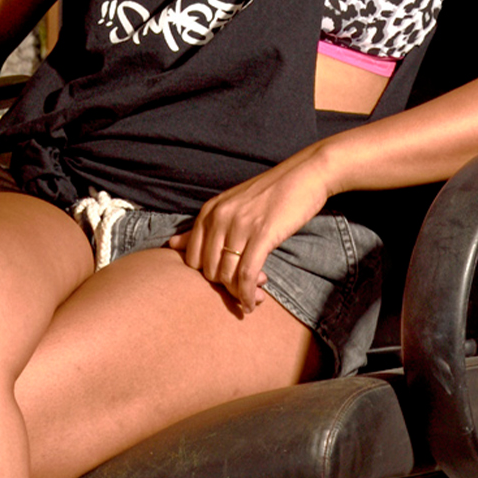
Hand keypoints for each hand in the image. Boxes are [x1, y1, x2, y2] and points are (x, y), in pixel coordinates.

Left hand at [166, 150, 333, 315]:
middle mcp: (219, 217)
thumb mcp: (230, 205)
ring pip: (227, 275)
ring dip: (238, 294)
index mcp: (209, 211)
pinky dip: (248, 294)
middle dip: (225, 288)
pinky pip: (247, 274)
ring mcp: (240, 225)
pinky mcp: (262, 234)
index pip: (192, 259)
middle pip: (209, 271)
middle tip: (243, 291)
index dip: (206, 277)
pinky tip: (253, 302)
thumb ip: (203, 227)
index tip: (225, 281)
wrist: (305, 174)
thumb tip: (172, 244)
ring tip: (253, 298)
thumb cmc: (270, 193)